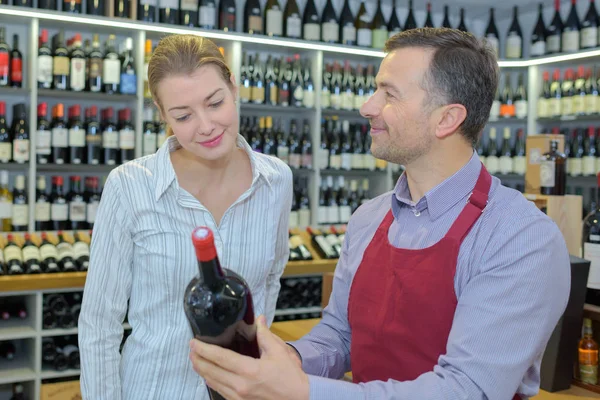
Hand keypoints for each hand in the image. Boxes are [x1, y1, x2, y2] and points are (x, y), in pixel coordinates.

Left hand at [189, 315, 309, 399]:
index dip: (204, 350)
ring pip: (212, 383)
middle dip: (198, 360)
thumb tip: (258, 320)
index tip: (193, 342)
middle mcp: (240, 386)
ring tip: (197, 360)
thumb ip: (265, 335)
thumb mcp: (279, 352)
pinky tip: (210, 375)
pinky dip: (212, 381)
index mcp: (249, 371)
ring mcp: (239, 398)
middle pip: (211, 371)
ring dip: (202, 371)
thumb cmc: (291, 378)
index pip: (220, 358)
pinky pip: (220, 392)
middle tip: (191, 350)